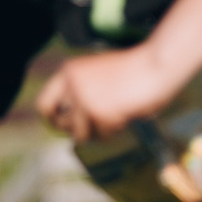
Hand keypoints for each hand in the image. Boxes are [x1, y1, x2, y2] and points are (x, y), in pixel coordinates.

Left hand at [35, 49, 178, 143]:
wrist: (156, 66)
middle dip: (76, 130)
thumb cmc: (135, 70)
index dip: (52, 118)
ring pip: (81, 134)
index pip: (45, 103)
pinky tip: (127, 114)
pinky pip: (104, 135)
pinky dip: (116, 130)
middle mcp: (72, 85)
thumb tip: (72, 124)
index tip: (62, 126)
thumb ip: (83, 92)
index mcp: (69, 71)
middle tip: (93, 129)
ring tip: (117, 118)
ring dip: (99, 131)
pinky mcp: (100, 113)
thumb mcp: (99, 75)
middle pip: (60, 123)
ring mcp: (84, 100)